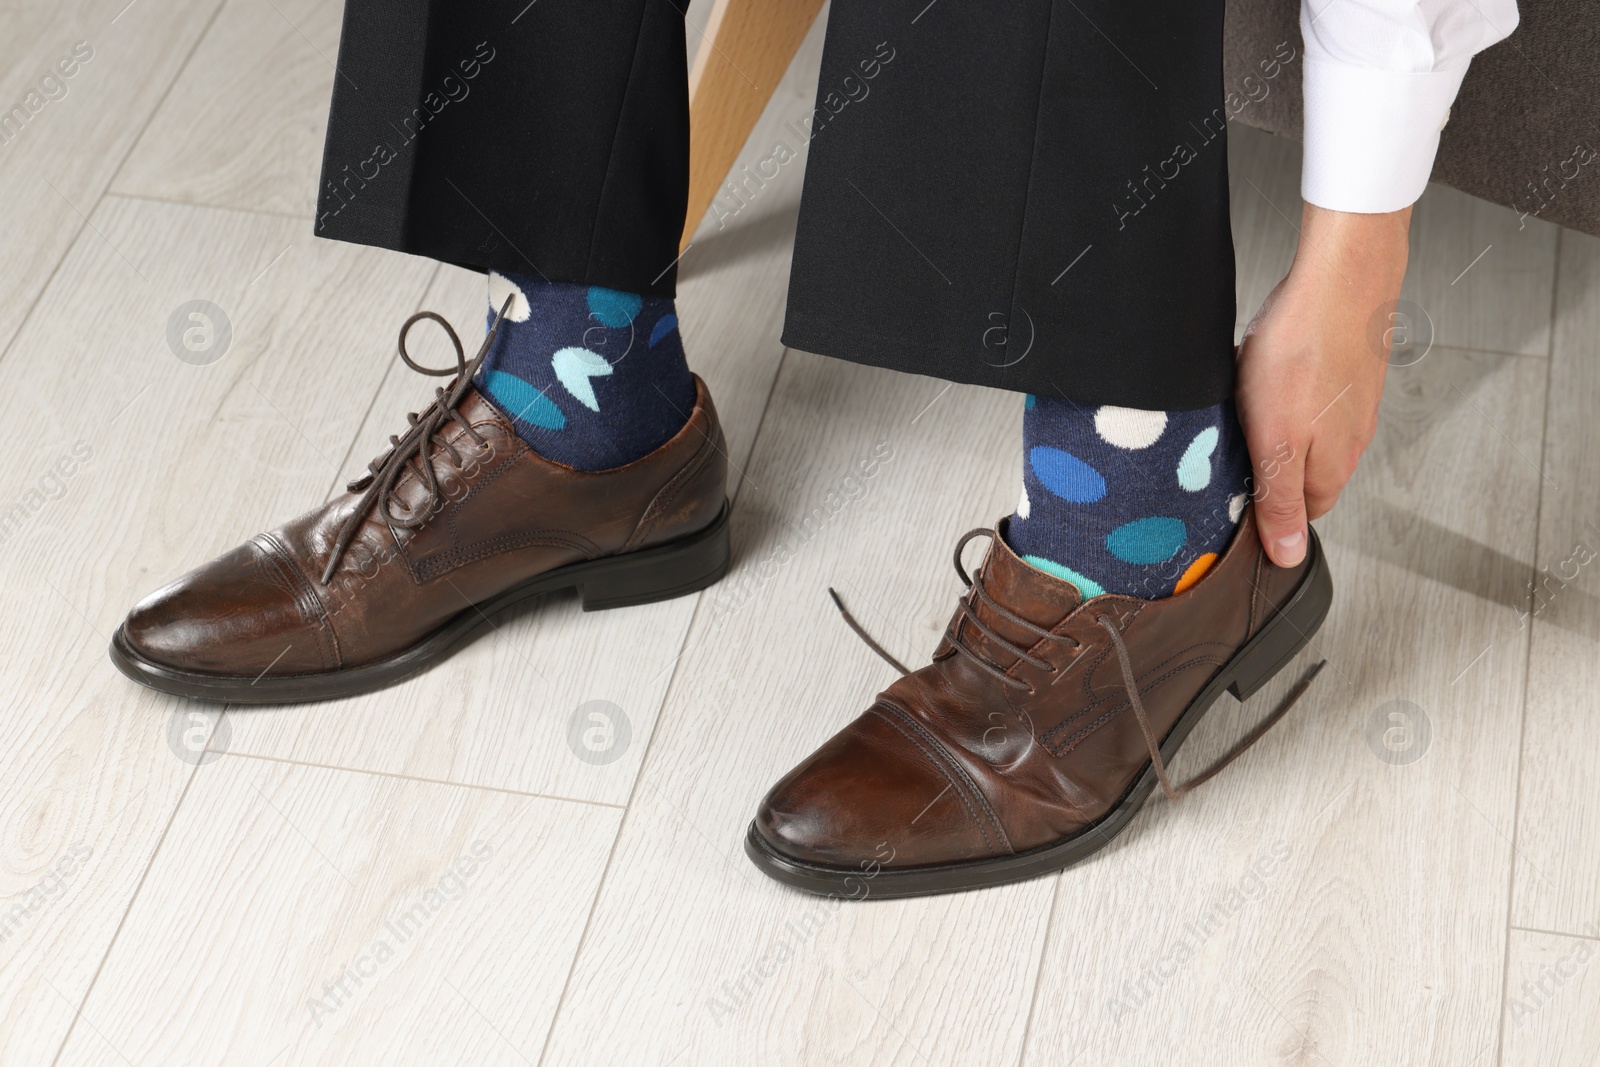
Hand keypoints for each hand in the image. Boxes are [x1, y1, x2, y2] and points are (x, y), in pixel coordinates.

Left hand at [1235, 202, 1410, 566]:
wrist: (1339, 280)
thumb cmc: (1303, 355)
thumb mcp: (1276, 442)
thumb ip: (1281, 501)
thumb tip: (1288, 555)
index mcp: (1330, 471)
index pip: (1298, 516)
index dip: (1263, 512)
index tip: (1231, 495)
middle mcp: (1348, 444)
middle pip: (1299, 477)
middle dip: (1264, 468)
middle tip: (1229, 445)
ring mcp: (1351, 407)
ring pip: (1303, 437)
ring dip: (1272, 430)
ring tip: (1245, 406)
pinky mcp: (1344, 374)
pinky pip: (1307, 399)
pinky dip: (1283, 395)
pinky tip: (1266, 375)